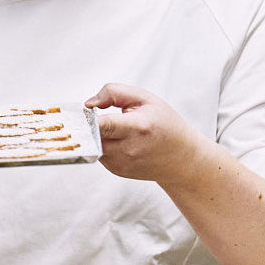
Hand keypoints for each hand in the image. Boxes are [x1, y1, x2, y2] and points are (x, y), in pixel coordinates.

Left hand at [85, 82, 206, 183]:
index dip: (88, 118)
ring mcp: (122, 163)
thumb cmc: (165, 124)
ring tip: (116, 128)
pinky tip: (120, 140)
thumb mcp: (146, 99)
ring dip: (97, 135)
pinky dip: (104, 145)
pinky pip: (100, 154)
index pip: (104, 125)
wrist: (182, 158)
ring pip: (93, 145)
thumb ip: (114, 93)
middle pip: (92, 135)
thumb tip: (89, 103)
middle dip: (89, 124)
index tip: (82, 112)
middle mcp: (129, 149)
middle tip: (96, 115)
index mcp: (138, 127)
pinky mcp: (117, 171)